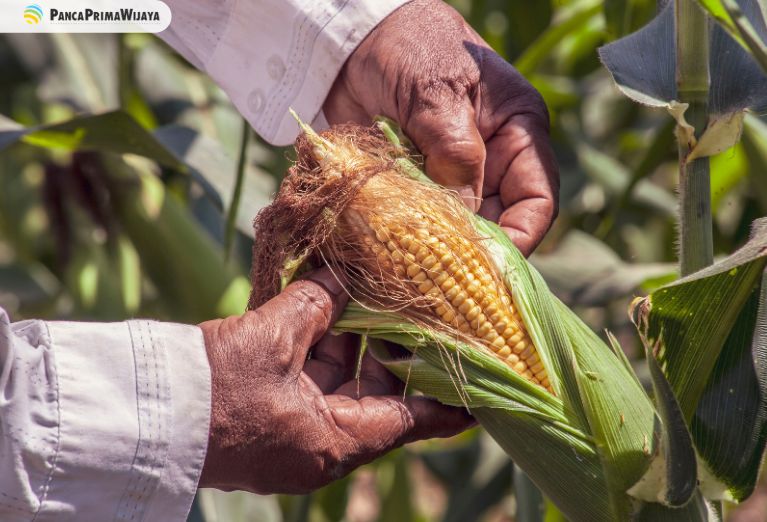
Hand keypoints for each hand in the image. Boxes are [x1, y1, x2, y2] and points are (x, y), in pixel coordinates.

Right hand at [197, 268, 473, 493]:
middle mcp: (320, 444)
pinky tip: (324, 308)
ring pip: (339, 383)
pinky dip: (318, 348)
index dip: (448, 402)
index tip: (481, 389)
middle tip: (416, 310)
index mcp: (335, 441)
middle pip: (376, 395)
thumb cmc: (213, 390)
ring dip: (350, 341)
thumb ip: (315, 305)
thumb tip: (341, 277)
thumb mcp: (272, 340)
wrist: (142, 416)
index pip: (412, 421)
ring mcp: (293, 432)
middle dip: (391, 350)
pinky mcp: (268, 416)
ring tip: (369, 295)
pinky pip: (307, 381)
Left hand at [323, 0, 558, 255]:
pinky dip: (407, 240)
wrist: (350, 40)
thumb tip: (464, 216)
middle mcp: (491, 161)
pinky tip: (391, 254)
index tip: (489, 268)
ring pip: (458, 230)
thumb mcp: (435, 92)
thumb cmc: (407, 47)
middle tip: (442, 283)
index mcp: (517, 132)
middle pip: (497, 224)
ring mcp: (451, 176)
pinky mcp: (415, 186)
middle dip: (474, 254)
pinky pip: (420, 224)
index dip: (520, 239)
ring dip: (437, 251)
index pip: (537, 200)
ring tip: (414, 272)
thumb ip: (454, 151)